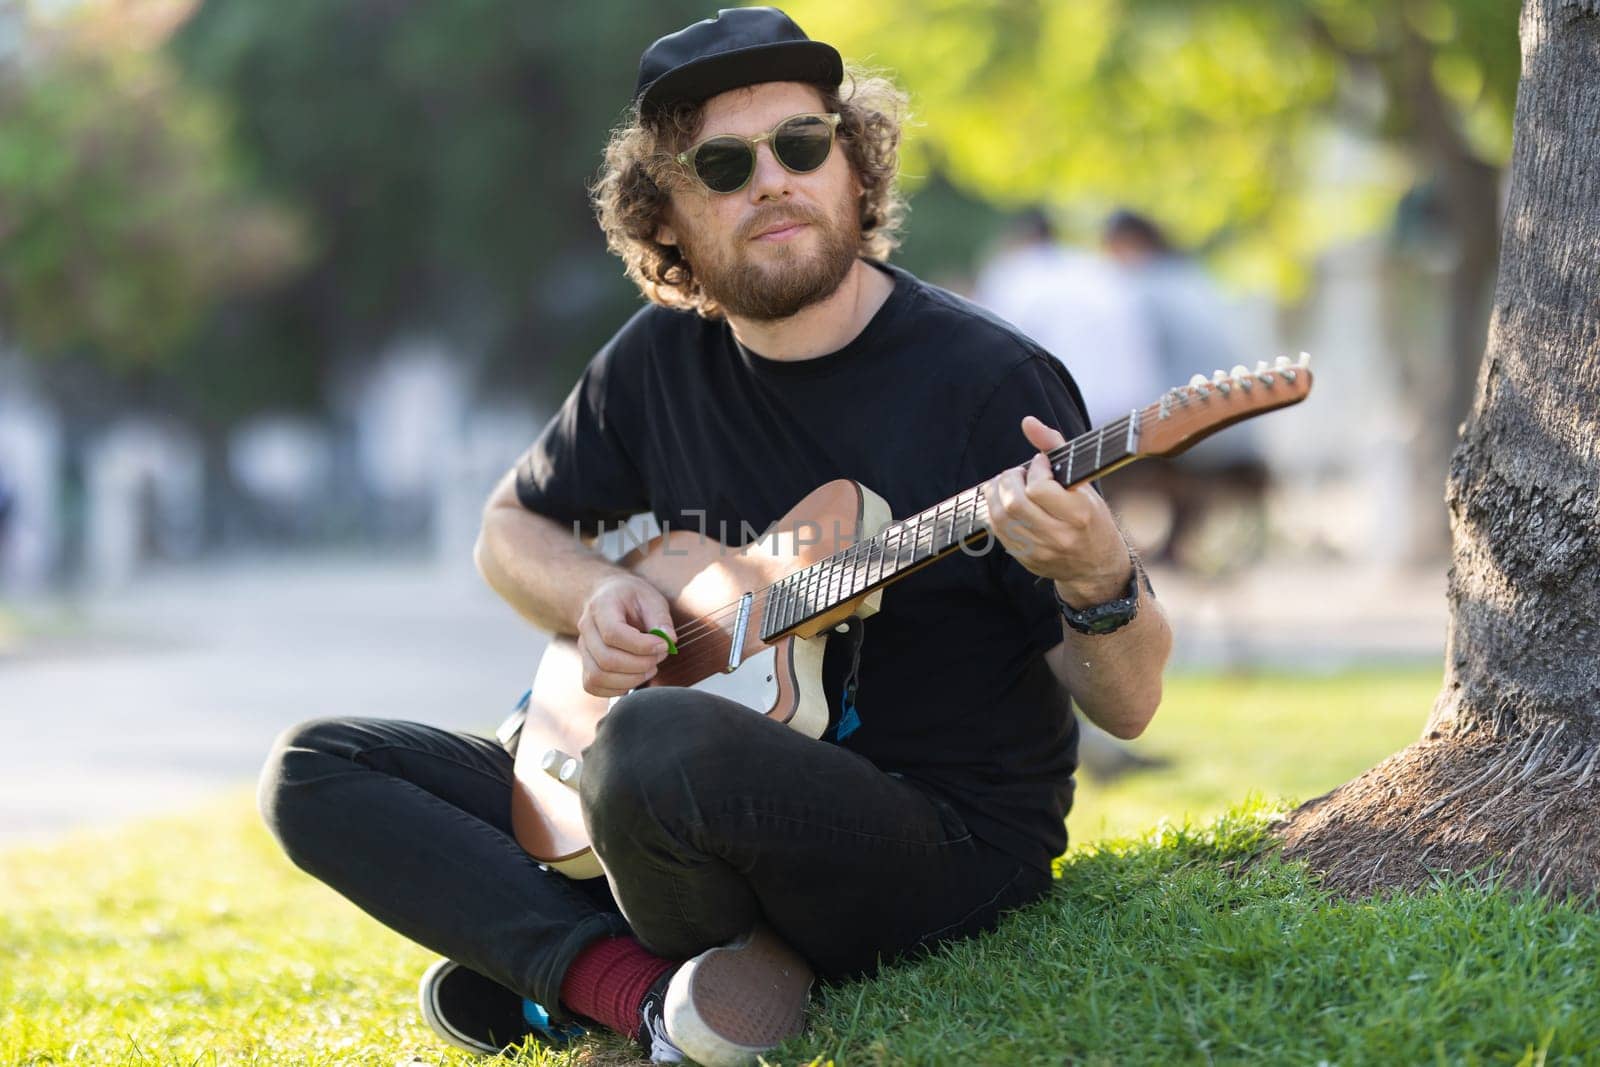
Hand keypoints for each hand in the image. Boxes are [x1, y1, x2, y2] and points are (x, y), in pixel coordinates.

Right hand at [576, 575, 676, 697]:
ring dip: (630, 679)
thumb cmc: (631, 598)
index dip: (642, 646)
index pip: (613, 633)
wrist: (606, 596)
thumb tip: (670, 641)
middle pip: (606, 659)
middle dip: (640, 665)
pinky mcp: (585, 664)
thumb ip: (661, 618)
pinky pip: (593, 685)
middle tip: (659, 657)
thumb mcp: (650, 597)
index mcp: (601, 606)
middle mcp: (586, 628)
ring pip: (598, 676)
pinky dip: (617, 689)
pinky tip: (635, 677)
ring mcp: (583, 648)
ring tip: (650, 668)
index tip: (664, 645)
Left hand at [982, 415, 1132, 606]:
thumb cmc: (1091, 518)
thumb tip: (1028, 422)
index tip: (1039, 464)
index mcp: (1079, 513)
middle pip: (1015, 503)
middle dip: (1008, 480)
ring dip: (996, 494)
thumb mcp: (1083, 484)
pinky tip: (1005, 504)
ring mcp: (1041, 550)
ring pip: (1001, 517)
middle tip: (1017, 474)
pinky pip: (998, 532)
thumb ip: (1055, 448)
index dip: (1034, 469)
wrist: (1095, 566)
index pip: (1040, 488)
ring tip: (1007, 486)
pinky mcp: (1026, 559)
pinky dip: (996, 512)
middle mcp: (1059, 534)